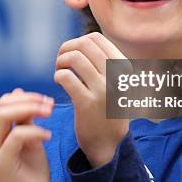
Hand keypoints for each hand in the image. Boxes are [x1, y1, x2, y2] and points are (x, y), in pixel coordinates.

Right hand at [0, 88, 54, 181]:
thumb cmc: (32, 170)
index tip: (47, 101)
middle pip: (2, 106)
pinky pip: (16, 136)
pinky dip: (34, 131)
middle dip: (30, 101)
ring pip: (5, 116)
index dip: (26, 97)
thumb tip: (18, 91)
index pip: (4, 103)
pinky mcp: (0, 162)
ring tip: (50, 114)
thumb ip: (24, 117)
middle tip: (51, 105)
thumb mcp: (30, 137)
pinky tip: (48, 136)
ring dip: (31, 110)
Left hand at [54, 32, 129, 167]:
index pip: (95, 38)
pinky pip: (66, 77)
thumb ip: (104, 62)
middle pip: (83, 44)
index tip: (71, 55)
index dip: (77, 41)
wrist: (109, 143)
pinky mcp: (87, 103)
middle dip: (66, 49)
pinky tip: (59, 84)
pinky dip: (58, 76)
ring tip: (59, 73)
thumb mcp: (116, 82)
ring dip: (60, 62)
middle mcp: (117, 76)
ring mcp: (103, 89)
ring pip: (74, 57)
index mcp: (123, 66)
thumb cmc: (107, 107)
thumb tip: (82, 41)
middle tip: (61, 62)